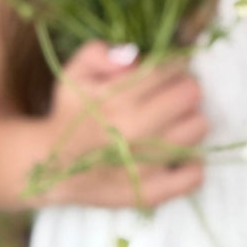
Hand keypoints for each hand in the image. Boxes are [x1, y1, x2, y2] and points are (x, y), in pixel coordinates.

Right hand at [40, 40, 206, 207]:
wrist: (49, 168)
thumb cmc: (69, 115)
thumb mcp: (73, 73)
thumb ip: (98, 53)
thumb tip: (133, 56)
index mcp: (118, 98)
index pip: (170, 69)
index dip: (172, 64)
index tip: (166, 70)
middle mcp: (136, 130)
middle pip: (191, 94)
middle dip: (183, 87)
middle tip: (169, 93)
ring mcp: (145, 165)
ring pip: (198, 128)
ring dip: (188, 119)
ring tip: (171, 121)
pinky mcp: (150, 193)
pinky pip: (194, 175)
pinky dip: (191, 162)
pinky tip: (176, 152)